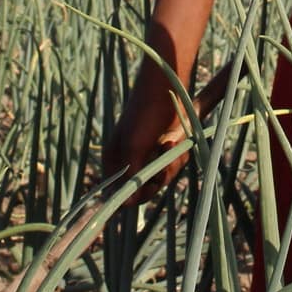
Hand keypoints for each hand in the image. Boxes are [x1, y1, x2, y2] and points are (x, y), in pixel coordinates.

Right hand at [102, 60, 191, 200]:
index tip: (152, 182)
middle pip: (147, 186)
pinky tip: (175, 137)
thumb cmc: (145, 114)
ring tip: (171, 140)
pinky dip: (177, 153)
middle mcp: (129, 159)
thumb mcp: (135, 146)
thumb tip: (123, 206)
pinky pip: (173, 163)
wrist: (167, 86)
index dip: (138, 192)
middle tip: (165, 151)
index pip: (121, 193)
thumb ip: (130, 177)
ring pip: (163, 175)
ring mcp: (147, 154)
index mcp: (114, 160)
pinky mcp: (164, 148)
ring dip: (171, 160)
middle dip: (161, 172)